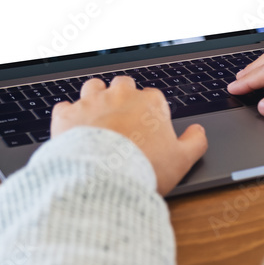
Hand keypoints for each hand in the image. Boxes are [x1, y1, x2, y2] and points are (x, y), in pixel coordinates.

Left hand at [50, 76, 207, 194]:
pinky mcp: (67, 115)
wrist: (102, 179)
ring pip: (93, 87)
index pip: (153, 97)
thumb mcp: (181, 160)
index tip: (148, 128)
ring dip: (95, 98)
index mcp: (149, 103)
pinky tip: (72, 128)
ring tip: (97, 116)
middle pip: (123, 85)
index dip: (151, 112)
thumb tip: (198, 132)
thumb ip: (195, 142)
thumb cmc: (144, 168)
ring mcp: (91, 103)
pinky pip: (64, 106)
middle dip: (123, 97)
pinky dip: (68, 116)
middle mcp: (120, 96)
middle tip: (123, 119)